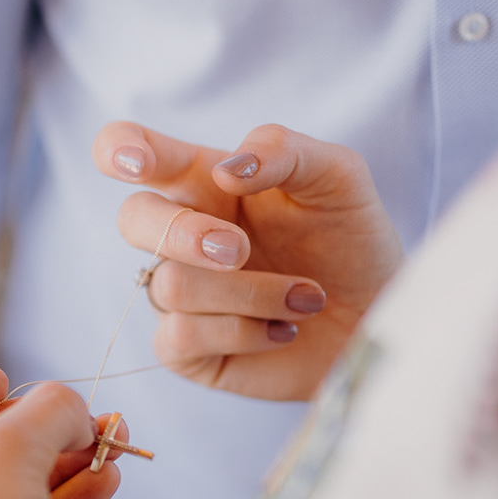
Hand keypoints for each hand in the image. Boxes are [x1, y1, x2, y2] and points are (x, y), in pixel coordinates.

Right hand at [93, 122, 403, 400]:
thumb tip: (224, 172)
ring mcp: (179, 293)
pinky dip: (245, 333)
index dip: (118, 149)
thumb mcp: (337, 177)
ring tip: (307, 297)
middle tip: (239, 249)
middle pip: (133, 219)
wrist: (379, 317)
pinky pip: (181, 337)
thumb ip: (282, 150)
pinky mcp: (186, 349)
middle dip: (184, 234)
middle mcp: (181, 233)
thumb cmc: (352, 241)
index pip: (133, 149)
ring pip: (172, 285)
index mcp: (203, 180)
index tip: (133, 163)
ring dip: (253, 293)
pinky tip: (284, 330)